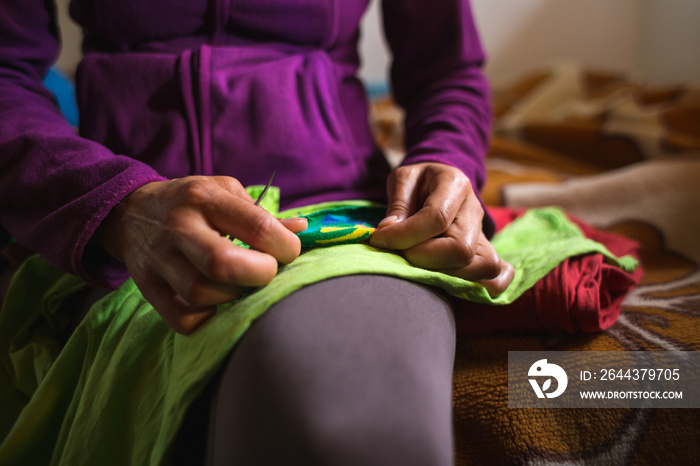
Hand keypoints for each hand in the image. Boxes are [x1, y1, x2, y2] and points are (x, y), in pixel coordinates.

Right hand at [95, 176, 306, 333]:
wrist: (129, 212)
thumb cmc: (190, 201)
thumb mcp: (224, 191)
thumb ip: (262, 213)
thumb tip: (301, 230)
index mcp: (205, 198)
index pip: (257, 227)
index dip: (285, 246)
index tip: (287, 251)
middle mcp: (179, 227)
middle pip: (224, 264)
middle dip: (260, 274)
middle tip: (266, 271)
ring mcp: (159, 260)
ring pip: (202, 294)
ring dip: (233, 296)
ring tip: (239, 284)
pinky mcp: (147, 288)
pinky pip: (182, 319)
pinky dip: (207, 317)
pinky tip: (216, 302)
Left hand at [369, 162, 512, 296]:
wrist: (441, 181)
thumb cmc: (419, 181)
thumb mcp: (402, 179)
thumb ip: (397, 205)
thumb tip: (388, 233)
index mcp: (455, 184)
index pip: (437, 217)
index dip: (405, 234)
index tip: (380, 239)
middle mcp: (475, 211)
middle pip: (461, 249)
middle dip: (423, 259)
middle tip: (400, 254)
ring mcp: (484, 235)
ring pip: (482, 267)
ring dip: (446, 275)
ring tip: (419, 267)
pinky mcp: (484, 253)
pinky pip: (498, 278)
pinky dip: (479, 287)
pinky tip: (450, 283)